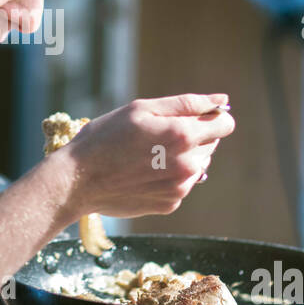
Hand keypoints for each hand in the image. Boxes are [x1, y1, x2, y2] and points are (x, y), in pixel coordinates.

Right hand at [54, 93, 234, 218]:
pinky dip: (168, 177)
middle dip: (193, 136)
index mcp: (183, 135)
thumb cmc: (106, 137)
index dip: (212, 117)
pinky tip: (142, 173)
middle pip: (211, 144)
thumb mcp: (142, 109)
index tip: (194, 116)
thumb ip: (187, 103)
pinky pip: (182, 184)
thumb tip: (221, 100)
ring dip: (181, 157)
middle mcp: (188, 165)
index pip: (225, 124)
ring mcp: (181, 188)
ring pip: (197, 165)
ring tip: (147, 155)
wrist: (78, 181)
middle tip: (156, 136)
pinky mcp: (170, 204)